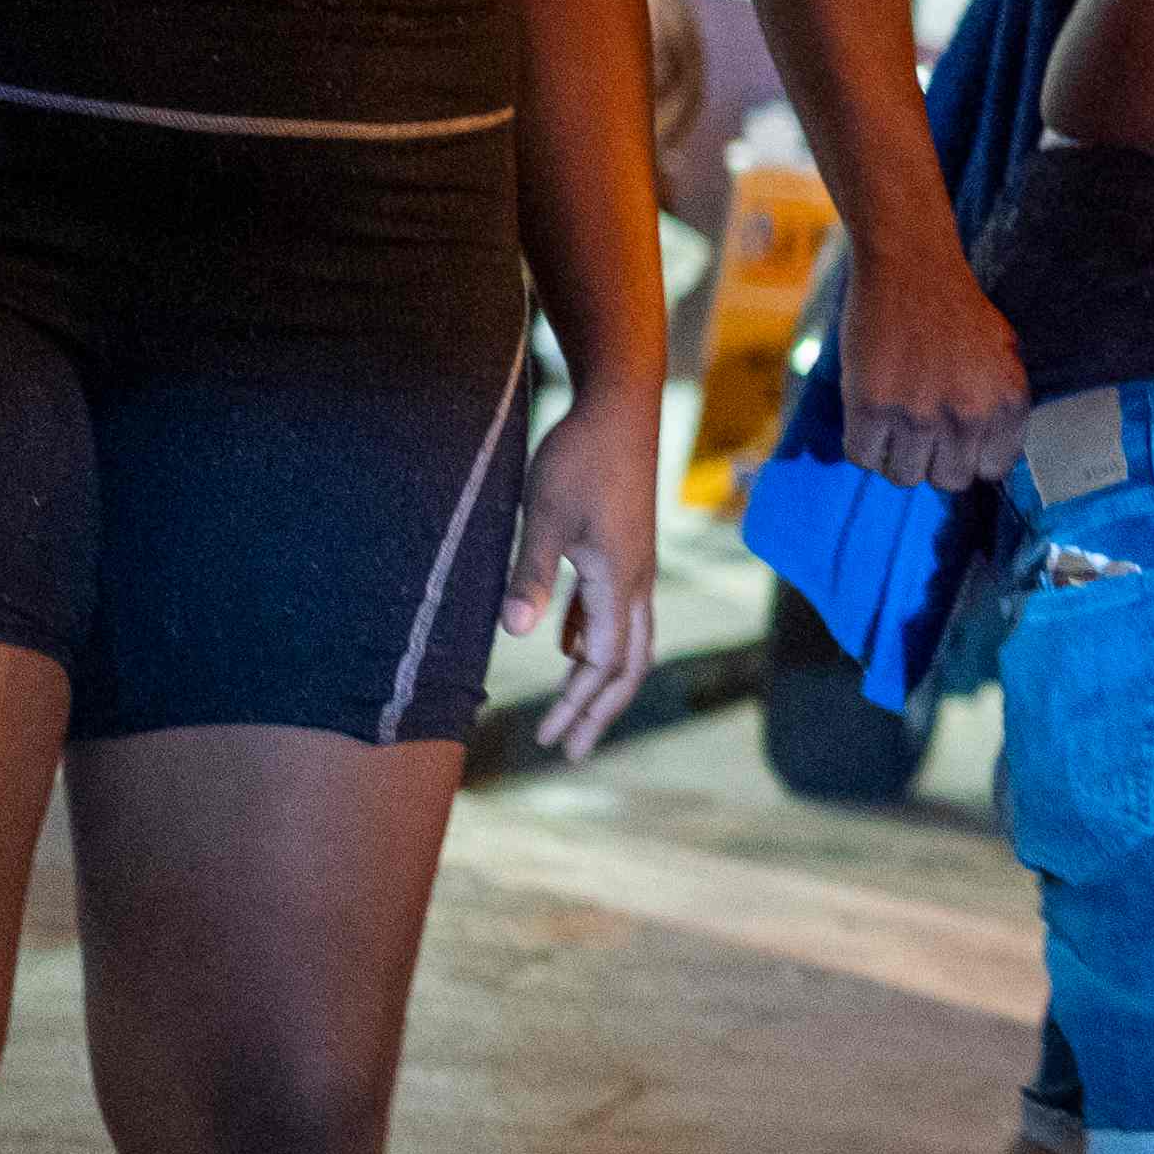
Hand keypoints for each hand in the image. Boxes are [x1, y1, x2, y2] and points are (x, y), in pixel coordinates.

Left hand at [504, 381, 663, 761]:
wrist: (620, 405)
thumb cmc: (580, 456)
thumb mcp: (547, 515)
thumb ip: (533, 574)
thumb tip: (517, 635)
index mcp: (621, 581)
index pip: (604, 663)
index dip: (578, 705)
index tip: (549, 739)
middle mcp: (637, 581)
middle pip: (628, 663)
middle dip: (600, 710)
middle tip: (571, 748)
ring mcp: (635, 565)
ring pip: (627, 639)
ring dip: (599, 678)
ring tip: (573, 708)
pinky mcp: (623, 547)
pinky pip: (614, 611)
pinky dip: (593, 637)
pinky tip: (565, 643)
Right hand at [843, 247, 1031, 489]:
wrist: (911, 266)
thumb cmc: (957, 310)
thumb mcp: (1005, 358)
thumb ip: (1003, 410)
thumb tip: (991, 462)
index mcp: (1008, 406)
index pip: (991, 471)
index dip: (969, 456)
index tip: (954, 439)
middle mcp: (969, 417)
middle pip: (948, 481)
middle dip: (933, 460)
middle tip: (920, 427)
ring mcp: (920, 415)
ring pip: (904, 476)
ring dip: (896, 455)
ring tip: (894, 420)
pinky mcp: (872, 407)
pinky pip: (863, 457)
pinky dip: (863, 443)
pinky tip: (869, 415)